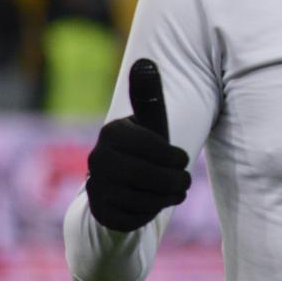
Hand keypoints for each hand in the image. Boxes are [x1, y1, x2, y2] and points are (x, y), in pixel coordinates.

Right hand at [86, 59, 191, 231]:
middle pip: (144, 175)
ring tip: (176, 191)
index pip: (149, 147)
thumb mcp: (151, 122)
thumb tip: (144, 62)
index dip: (172, 156)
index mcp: (111, 132)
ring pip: (139, 198)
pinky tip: (156, 203)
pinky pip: (132, 218)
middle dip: (173, 180)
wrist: (124, 182)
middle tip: (186, 181)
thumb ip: (149, 95)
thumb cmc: (147, 146)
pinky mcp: (99, 211)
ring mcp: (95, 187)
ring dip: (165, 197)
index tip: (184, 159)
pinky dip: (150, 213)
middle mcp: (97, 159)